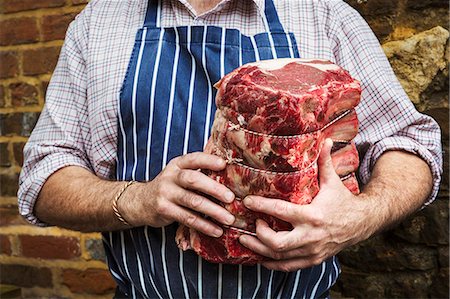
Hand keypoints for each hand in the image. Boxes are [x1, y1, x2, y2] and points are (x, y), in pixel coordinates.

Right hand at [123, 152, 235, 236]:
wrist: (141, 201)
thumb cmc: (171, 187)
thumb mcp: (180, 174)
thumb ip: (199, 172)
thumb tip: (231, 175)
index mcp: (178, 164)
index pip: (194, 159)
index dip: (208, 161)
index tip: (224, 164)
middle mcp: (171, 176)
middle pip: (194, 180)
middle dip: (214, 188)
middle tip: (231, 198)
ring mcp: (166, 193)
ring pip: (193, 202)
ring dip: (213, 211)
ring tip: (229, 219)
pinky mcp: (164, 210)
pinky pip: (187, 218)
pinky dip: (204, 225)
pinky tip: (216, 230)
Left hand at [239, 139, 370, 271]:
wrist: (363, 224)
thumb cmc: (343, 200)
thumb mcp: (333, 181)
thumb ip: (324, 162)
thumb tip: (326, 139)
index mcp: (313, 215)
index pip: (281, 212)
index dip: (261, 207)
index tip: (246, 201)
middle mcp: (311, 236)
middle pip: (277, 243)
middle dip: (258, 235)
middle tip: (249, 224)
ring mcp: (312, 251)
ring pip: (280, 258)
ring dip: (259, 250)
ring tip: (245, 240)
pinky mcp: (313, 260)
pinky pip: (288, 267)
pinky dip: (272, 263)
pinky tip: (260, 256)